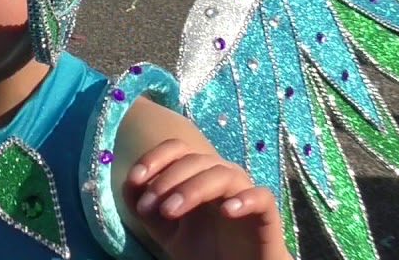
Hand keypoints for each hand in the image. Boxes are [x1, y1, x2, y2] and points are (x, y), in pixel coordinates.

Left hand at [124, 139, 288, 259]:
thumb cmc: (204, 249)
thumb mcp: (165, 230)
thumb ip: (146, 206)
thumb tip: (131, 183)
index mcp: (197, 175)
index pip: (178, 148)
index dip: (156, 157)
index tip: (135, 179)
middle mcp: (221, 177)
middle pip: (196, 159)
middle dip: (168, 179)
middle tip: (151, 206)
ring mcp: (244, 192)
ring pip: (223, 174)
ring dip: (193, 188)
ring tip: (171, 210)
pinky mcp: (266, 213)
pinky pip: (261, 196)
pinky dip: (245, 199)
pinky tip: (227, 210)